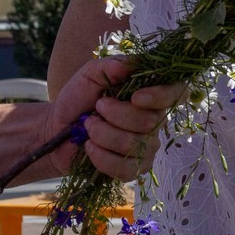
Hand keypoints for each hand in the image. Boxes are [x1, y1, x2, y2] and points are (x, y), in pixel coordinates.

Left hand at [49, 57, 183, 180]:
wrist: (57, 127)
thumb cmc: (78, 98)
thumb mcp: (91, 74)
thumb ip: (111, 65)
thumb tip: (133, 65)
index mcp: (150, 95)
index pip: (177, 93)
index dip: (162, 96)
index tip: (135, 97)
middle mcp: (155, 121)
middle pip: (149, 122)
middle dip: (114, 115)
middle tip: (96, 110)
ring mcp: (146, 148)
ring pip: (133, 144)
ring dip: (101, 134)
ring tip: (88, 128)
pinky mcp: (133, 169)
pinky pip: (126, 168)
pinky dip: (101, 157)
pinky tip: (90, 148)